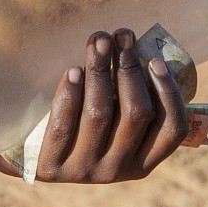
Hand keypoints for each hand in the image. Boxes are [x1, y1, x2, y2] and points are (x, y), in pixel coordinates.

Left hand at [31, 29, 191, 183]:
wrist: (35, 160)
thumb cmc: (85, 127)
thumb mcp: (114, 124)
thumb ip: (131, 98)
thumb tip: (138, 47)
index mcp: (144, 161)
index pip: (172, 129)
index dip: (169, 92)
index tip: (155, 60)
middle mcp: (119, 169)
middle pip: (136, 113)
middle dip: (129, 68)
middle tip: (121, 36)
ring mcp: (85, 170)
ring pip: (100, 114)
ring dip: (101, 71)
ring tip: (98, 41)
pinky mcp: (53, 167)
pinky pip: (63, 126)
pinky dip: (69, 95)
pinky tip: (73, 71)